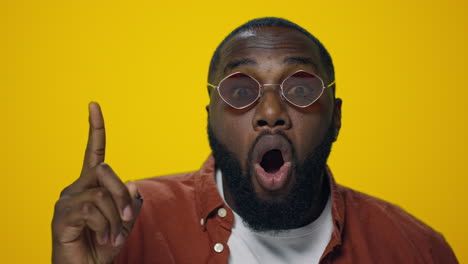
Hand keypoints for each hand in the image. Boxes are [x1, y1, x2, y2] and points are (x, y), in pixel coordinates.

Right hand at [52, 102, 140, 263]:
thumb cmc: (103, 244)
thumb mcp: (124, 223)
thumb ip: (129, 203)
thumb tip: (133, 183)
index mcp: (91, 185)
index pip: (94, 152)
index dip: (96, 129)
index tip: (94, 105)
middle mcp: (76, 188)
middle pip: (106, 171)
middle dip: (122, 195)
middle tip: (126, 218)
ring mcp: (67, 201)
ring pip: (103, 193)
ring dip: (115, 218)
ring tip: (112, 236)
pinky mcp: (62, 216)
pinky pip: (94, 210)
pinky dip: (106, 226)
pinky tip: (103, 239)